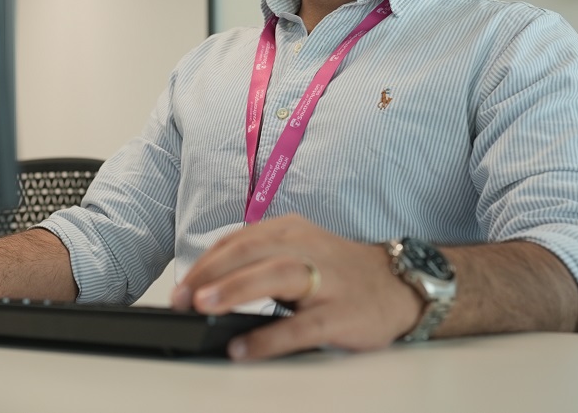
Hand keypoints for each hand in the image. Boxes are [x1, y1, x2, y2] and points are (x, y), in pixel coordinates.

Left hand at [170, 214, 422, 360]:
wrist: (398, 285)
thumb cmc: (338, 271)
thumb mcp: (299, 251)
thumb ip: (259, 260)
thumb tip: (206, 286)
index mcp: (291, 231)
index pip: (239, 241)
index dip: (206, 263)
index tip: (179, 287)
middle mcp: (306, 248)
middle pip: (252, 252)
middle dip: (212, 273)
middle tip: (182, 298)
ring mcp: (325, 281)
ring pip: (276, 276)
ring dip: (236, 289)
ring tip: (204, 307)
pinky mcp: (340, 314)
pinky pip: (301, 325)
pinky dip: (269, 336)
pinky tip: (243, 347)